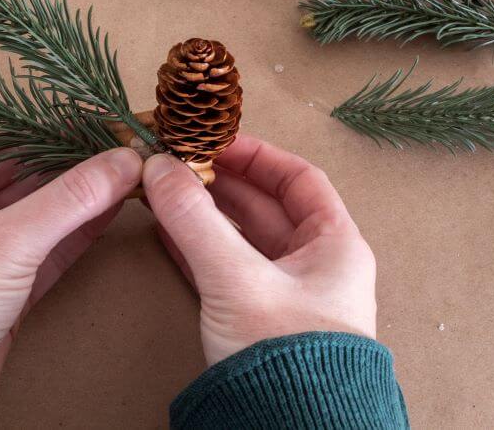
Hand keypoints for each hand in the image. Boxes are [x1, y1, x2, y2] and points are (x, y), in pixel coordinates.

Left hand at [0, 147, 141, 428]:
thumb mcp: (9, 241)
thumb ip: (69, 199)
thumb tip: (121, 161)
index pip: (10, 148)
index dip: (55, 136)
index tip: (100, 125)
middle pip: (31, 182)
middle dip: (77, 169)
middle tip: (124, 151)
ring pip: (45, 219)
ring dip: (84, 203)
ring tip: (129, 178)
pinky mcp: (7, 292)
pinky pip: (49, 255)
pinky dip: (79, 237)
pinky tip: (109, 217)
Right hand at [142, 135, 375, 365]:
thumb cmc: (287, 354)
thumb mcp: (238, 279)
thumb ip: (195, 221)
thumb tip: (159, 167)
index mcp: (334, 245)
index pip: (300, 180)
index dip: (258, 155)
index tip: (215, 140)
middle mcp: (314, 265)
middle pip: (266, 206)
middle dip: (221, 182)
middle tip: (178, 162)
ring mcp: (285, 294)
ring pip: (241, 238)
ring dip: (204, 214)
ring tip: (165, 190)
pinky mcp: (257, 319)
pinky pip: (225, 268)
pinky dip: (196, 248)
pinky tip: (166, 231)